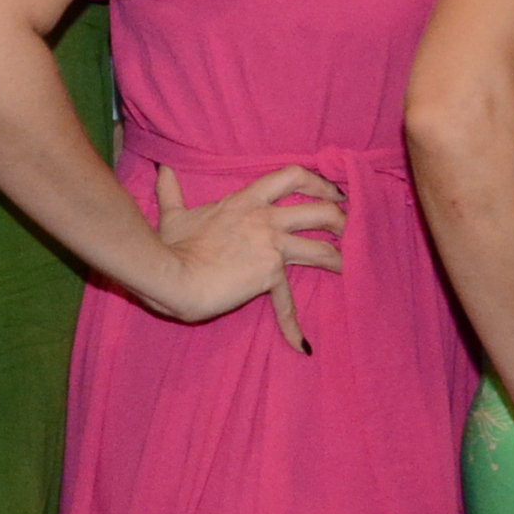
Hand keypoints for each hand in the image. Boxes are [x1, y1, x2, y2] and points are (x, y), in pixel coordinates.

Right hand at [143, 163, 345, 351]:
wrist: (170, 274)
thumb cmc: (169, 246)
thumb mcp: (173, 215)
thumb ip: (171, 192)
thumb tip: (163, 170)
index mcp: (246, 200)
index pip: (291, 177)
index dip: (318, 182)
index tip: (331, 193)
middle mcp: (265, 217)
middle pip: (320, 210)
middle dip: (341, 218)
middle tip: (350, 229)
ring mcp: (271, 244)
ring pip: (321, 249)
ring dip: (339, 260)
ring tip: (349, 270)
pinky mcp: (270, 273)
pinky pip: (287, 302)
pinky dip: (293, 325)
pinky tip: (300, 343)